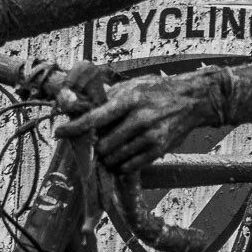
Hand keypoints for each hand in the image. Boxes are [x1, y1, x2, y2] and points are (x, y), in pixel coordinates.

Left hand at [55, 73, 220, 172]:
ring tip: (110, 148)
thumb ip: (107, 95)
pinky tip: (121, 156)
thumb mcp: (132, 85)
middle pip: (102, 144)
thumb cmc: (157, 90)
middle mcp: (139, 118)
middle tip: (95, 141)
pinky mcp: (159, 150)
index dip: (74, 127)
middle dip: (95, 145)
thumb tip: (78, 101)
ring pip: (114, 158)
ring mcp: (150, 136)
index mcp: (129, 99)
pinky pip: (130, 166)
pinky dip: (121, 165)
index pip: (95, 117)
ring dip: (107, 157)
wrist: (192, 99)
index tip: (59, 132)